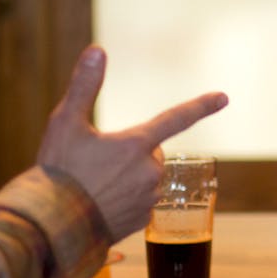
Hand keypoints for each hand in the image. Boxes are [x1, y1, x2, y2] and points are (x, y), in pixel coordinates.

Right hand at [36, 45, 228, 241]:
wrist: (53, 227)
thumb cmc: (58, 172)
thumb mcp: (65, 122)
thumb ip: (85, 85)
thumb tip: (97, 50)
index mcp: (137, 145)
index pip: (176, 118)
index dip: (201, 106)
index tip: (223, 97)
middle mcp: (149, 172)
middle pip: (150, 151)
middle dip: (131, 151)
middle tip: (95, 160)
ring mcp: (147, 200)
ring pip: (144, 177)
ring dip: (127, 176)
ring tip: (92, 184)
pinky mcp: (140, 222)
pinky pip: (139, 202)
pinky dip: (124, 199)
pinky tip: (98, 204)